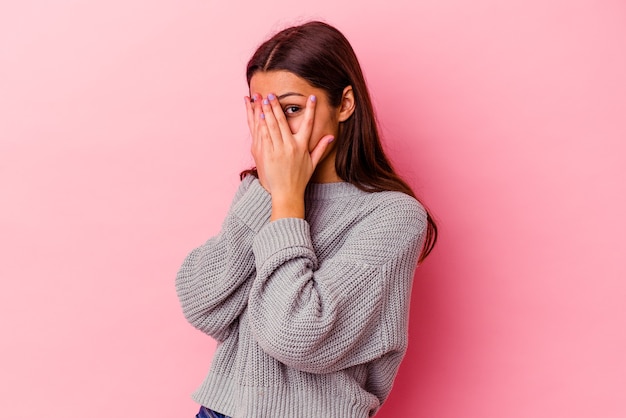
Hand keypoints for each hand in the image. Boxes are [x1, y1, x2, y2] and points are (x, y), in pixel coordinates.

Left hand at [244, 93, 333, 218]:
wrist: (286, 194)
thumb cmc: (299, 179)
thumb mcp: (312, 163)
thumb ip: (320, 148)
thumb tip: (331, 137)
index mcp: (301, 147)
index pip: (308, 124)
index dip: (311, 110)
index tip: (312, 98)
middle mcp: (289, 147)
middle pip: (282, 122)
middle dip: (277, 106)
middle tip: (272, 94)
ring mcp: (277, 150)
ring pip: (270, 126)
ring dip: (266, 111)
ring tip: (262, 99)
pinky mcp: (266, 155)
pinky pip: (262, 135)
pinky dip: (259, 124)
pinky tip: (258, 114)